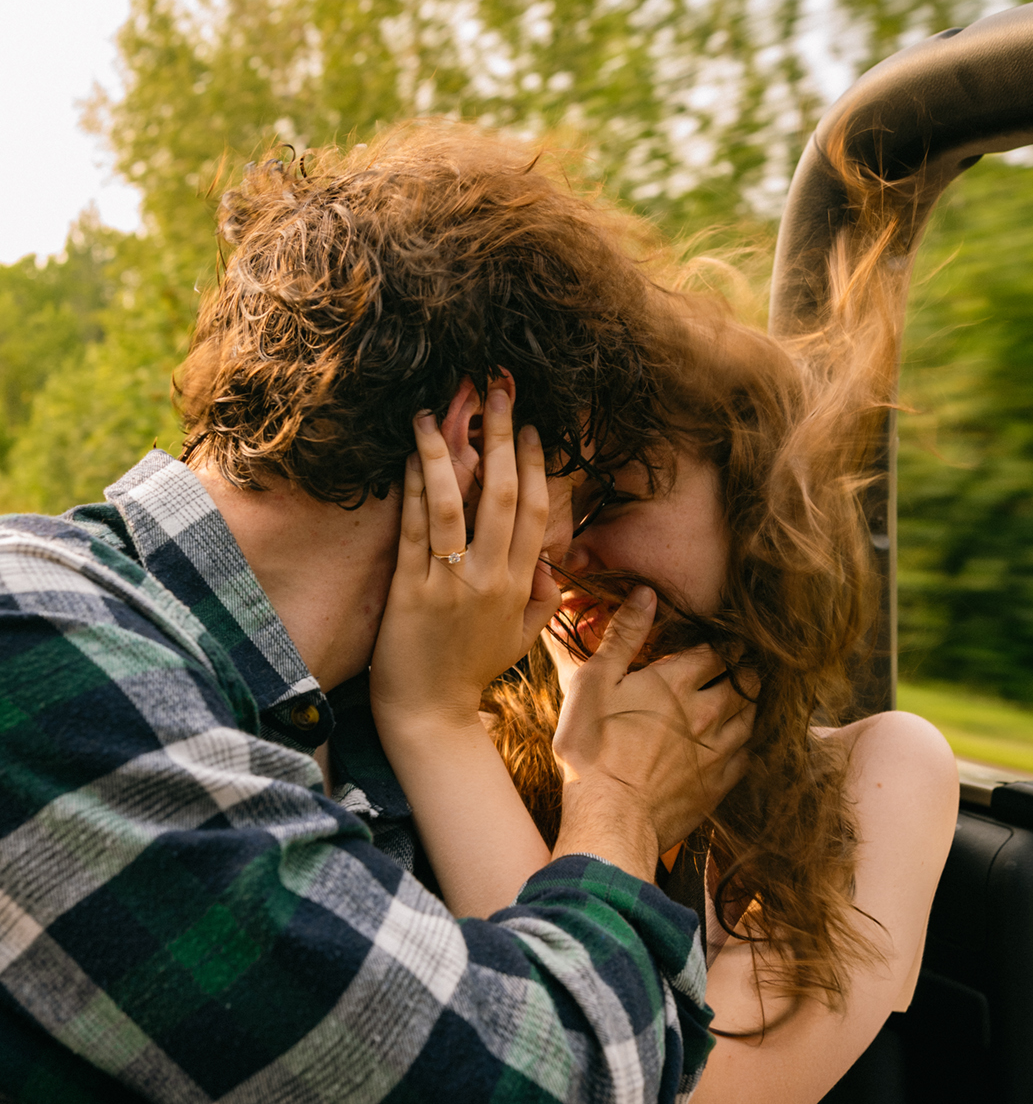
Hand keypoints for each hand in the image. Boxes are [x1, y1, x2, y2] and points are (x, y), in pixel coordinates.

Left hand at [370, 384, 560, 732]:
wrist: (429, 714)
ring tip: (436, 410)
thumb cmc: (472, 671)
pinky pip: (415, 528)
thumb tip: (550, 558)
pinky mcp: (411, 589)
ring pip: (453, 504)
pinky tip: (411, 455)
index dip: (533, 464)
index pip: (534, 511)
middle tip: (496, 390)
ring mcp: (449, 583)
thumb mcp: (521, 637)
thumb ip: (542, 596)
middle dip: (501, 436)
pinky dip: (414, 488)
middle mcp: (490, 578)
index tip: (530, 427)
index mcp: (521, 586)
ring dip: (447, 451)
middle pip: (501, 494)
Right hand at [552, 588, 754, 879]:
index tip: (723, 642)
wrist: (609, 816)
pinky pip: (747, 757)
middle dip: (745, 670)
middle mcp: (707, 712)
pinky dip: (746, 745)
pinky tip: (738, 744)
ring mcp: (717, 751)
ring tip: (744, 699)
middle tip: (742, 665)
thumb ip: (623, 636)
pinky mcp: (718, 786)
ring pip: (751, 718)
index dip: (722, 644)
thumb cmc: (592, 749)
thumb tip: (646, 593)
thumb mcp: (593, 683)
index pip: (717, 651)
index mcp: (676, 681)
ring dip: (750, 705)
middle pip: (744, 681)